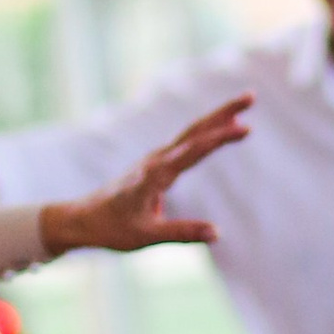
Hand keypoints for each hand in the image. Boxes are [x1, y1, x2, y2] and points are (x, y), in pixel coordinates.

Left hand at [41, 97, 252, 257]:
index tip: (245, 128)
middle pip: (195, 130)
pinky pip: (186, 141)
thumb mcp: (147, 236)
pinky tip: (219, 128)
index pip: (192, 151)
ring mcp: (156, 159)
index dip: (219, 139)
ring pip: (192, 132)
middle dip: (224, 113)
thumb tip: (217, 233)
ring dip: (218, 117)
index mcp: (155, 174)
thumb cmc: (112, 228)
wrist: (83, 220)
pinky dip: (206, 131)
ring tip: (244, 105)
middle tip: (250, 97)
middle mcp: (157, 160)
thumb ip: (182, 232)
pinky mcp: (156, 164)